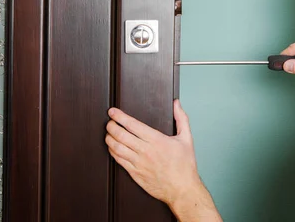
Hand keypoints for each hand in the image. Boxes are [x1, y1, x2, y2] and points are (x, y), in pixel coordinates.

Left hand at [106, 100, 221, 220]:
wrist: (182, 190)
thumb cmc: (184, 166)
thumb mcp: (187, 139)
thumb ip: (181, 118)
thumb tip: (177, 104)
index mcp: (157, 140)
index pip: (132, 125)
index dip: (119, 116)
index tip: (113, 112)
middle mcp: (145, 151)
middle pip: (120, 135)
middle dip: (111, 126)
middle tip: (109, 122)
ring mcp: (138, 163)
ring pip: (117, 148)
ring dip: (109, 139)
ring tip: (108, 133)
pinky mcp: (135, 174)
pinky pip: (119, 161)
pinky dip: (113, 152)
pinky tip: (113, 148)